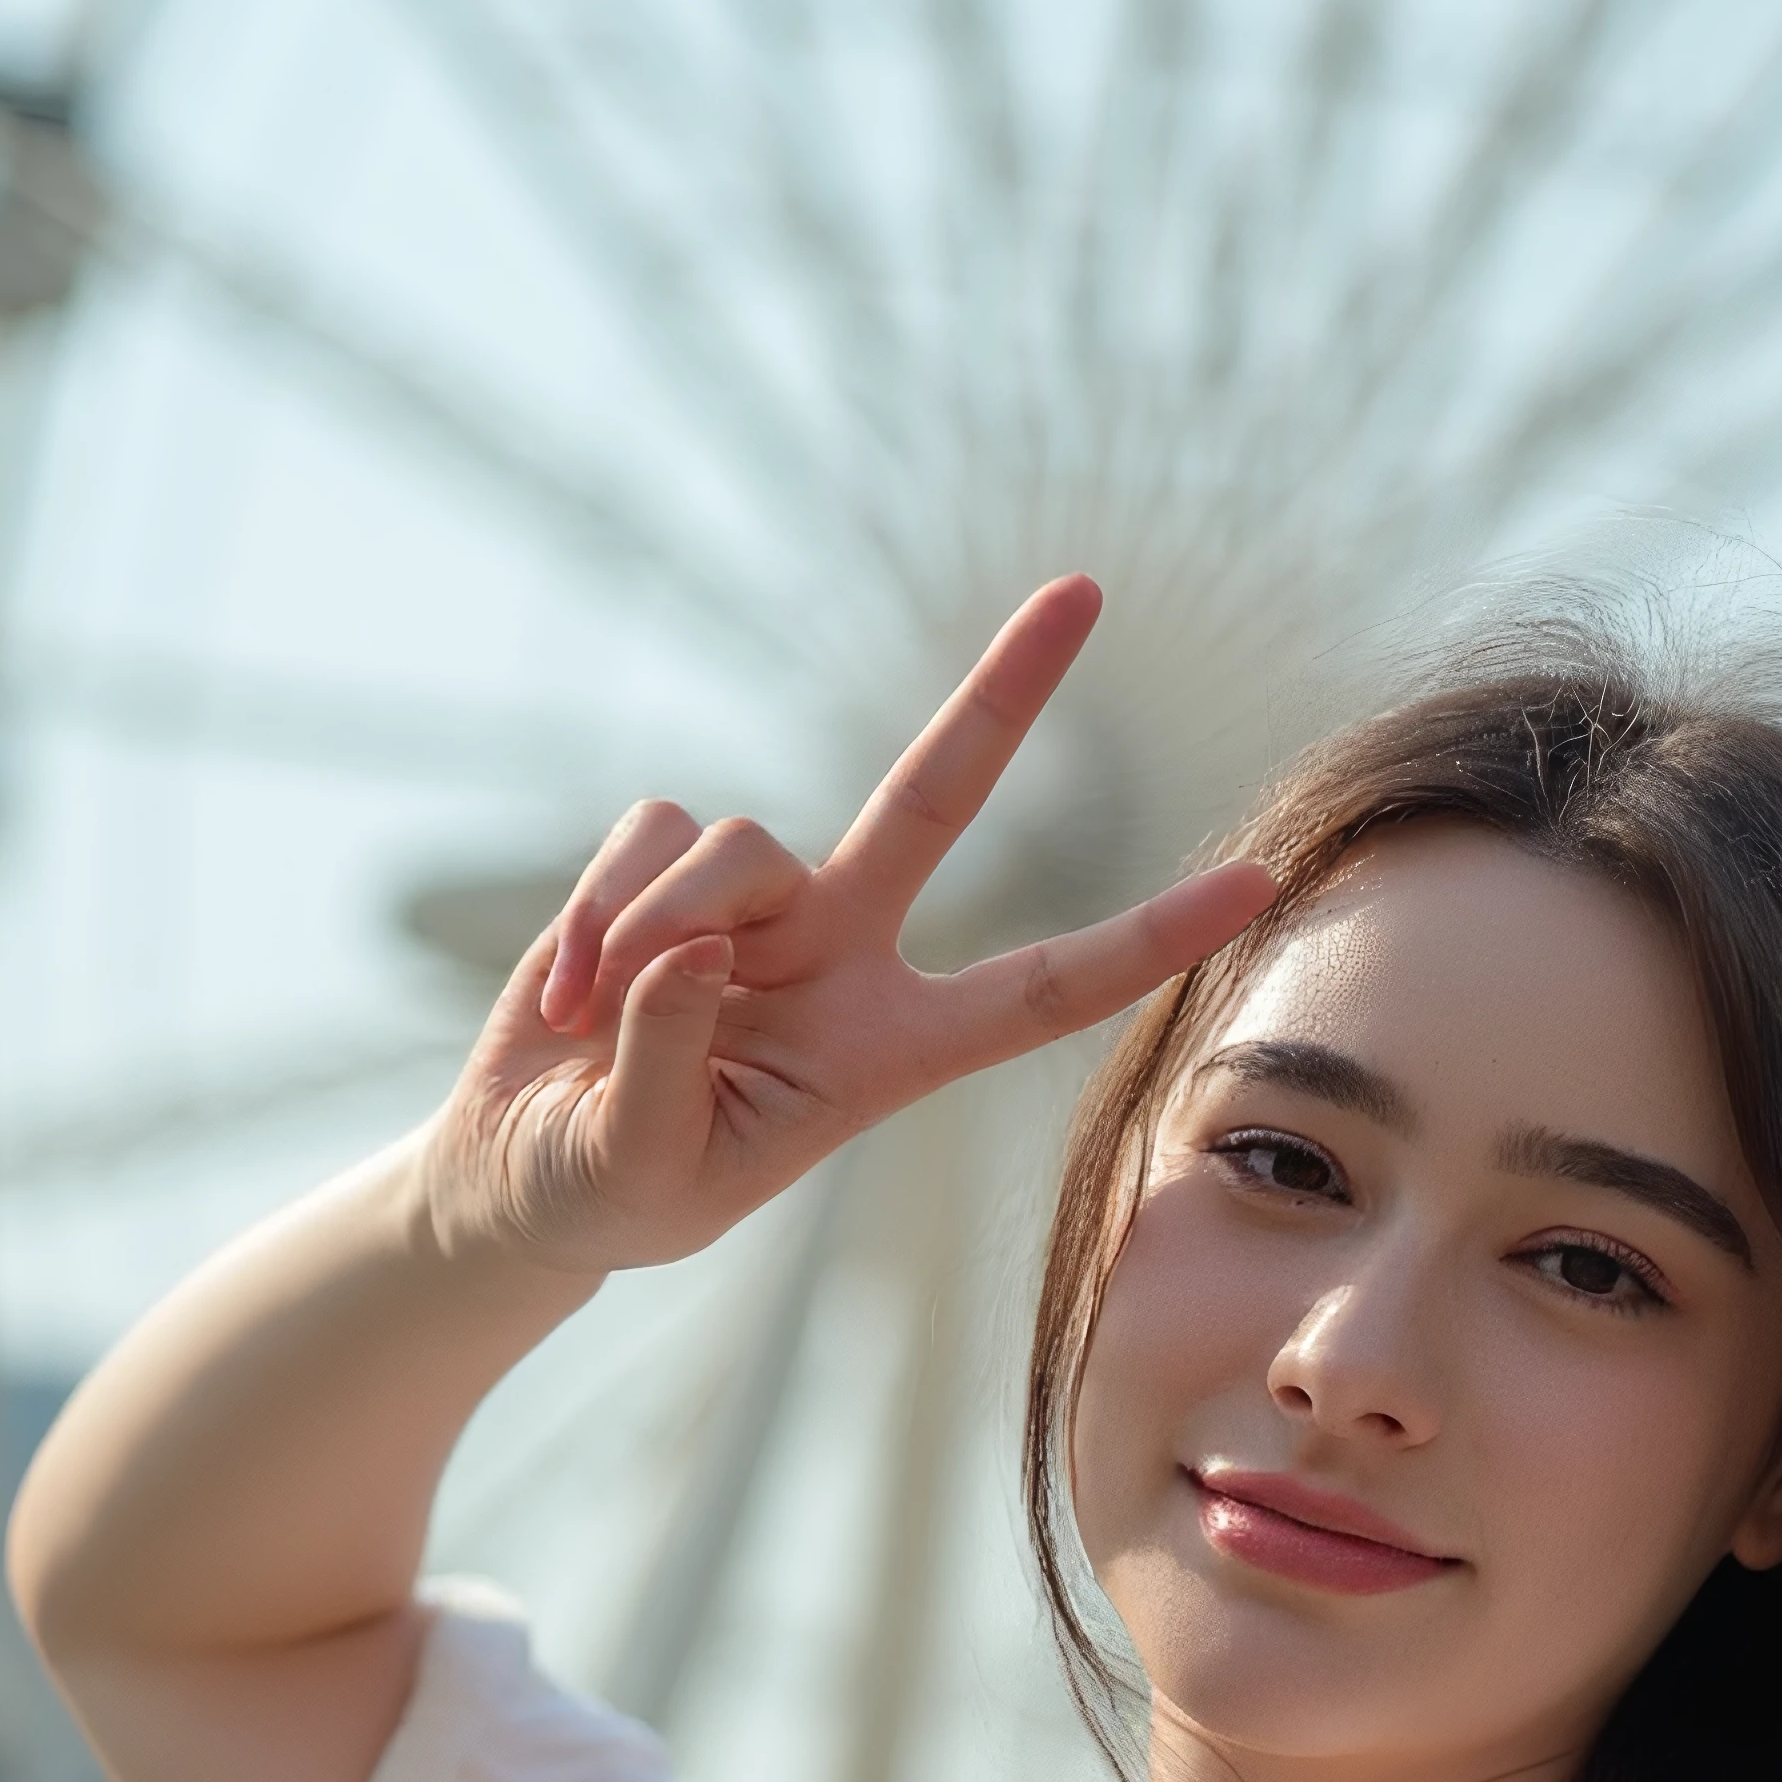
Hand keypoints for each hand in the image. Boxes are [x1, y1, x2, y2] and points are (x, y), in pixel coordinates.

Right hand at [424, 579, 1272, 1277]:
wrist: (521, 1174)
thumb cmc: (608, 1193)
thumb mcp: (647, 1168)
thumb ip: (672, 1064)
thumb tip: (692, 947)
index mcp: (888, 1052)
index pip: (1046, 990)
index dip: (1149, 939)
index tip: (1260, 885)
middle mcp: (844, 953)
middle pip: (935, 796)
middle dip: (1005, 691)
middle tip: (1085, 587)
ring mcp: (757, 904)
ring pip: (739, 842)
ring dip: (653, 926)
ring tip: (597, 1026)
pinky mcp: (665, 865)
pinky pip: (649, 834)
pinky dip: (596, 910)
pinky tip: (567, 997)